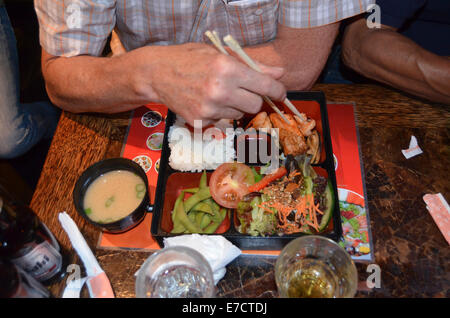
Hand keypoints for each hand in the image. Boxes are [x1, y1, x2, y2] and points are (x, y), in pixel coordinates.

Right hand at [134, 43, 286, 126]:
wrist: (157, 73)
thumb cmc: (190, 59)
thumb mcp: (221, 54)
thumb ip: (252, 65)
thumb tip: (279, 74)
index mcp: (227, 68)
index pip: (264, 86)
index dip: (278, 91)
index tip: (281, 93)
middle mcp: (220, 90)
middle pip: (254, 105)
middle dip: (254, 99)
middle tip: (244, 91)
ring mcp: (209, 108)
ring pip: (238, 114)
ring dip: (235, 105)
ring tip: (218, 93)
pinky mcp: (200, 121)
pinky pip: (222, 121)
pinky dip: (219, 113)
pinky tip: (206, 101)